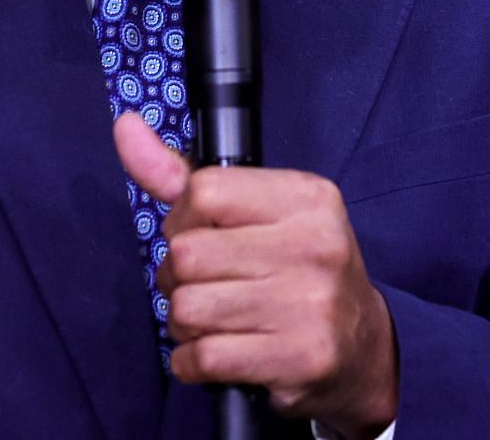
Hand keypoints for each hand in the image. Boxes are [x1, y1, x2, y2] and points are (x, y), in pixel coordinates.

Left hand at [113, 113, 397, 439]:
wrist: (364, 347)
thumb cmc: (297, 269)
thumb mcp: (257, 212)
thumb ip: (185, 176)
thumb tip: (125, 127)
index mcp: (306, 196)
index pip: (203, 192)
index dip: (183, 221)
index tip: (204, 238)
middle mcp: (314, 244)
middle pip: (187, 254)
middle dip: (177, 278)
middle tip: (205, 286)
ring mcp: (310, 303)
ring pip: (188, 308)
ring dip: (184, 324)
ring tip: (212, 321)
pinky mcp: (300, 357)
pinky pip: (204, 358)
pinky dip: (192, 362)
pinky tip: (215, 355)